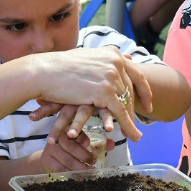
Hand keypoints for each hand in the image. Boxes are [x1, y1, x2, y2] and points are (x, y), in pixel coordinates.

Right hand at [32, 49, 151, 142]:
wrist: (43, 72)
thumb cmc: (59, 66)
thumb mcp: (88, 57)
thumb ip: (107, 59)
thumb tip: (124, 56)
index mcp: (113, 53)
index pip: (136, 73)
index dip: (143, 90)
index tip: (147, 102)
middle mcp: (116, 63)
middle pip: (131, 91)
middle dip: (136, 108)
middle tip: (142, 121)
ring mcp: (111, 77)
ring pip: (127, 103)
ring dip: (132, 120)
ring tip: (137, 134)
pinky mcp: (104, 92)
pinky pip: (121, 113)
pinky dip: (128, 126)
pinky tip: (133, 136)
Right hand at [38, 129, 105, 172]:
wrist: (49, 158)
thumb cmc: (70, 148)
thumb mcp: (82, 143)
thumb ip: (97, 144)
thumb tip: (112, 144)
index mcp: (66, 128)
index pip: (74, 131)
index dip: (82, 138)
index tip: (88, 143)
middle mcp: (57, 137)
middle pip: (70, 146)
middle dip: (84, 155)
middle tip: (94, 161)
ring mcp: (51, 149)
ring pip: (67, 159)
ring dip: (80, 166)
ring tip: (90, 171)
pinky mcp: (47, 160)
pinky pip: (61, 169)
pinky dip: (71, 174)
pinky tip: (79, 177)